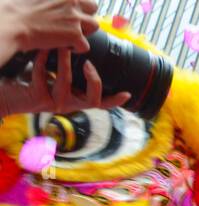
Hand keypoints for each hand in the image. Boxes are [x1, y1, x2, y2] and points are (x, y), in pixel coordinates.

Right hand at [0, 0, 97, 61]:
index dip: (79, 4)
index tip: (73, 9)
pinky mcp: (74, 34)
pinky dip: (77, 48)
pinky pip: (86, 45)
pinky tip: (65, 46)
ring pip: (94, 25)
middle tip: (74, 22)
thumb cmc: (16, 7)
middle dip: (86, 15)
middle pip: (93, 7)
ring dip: (85, 31)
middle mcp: (71, 0)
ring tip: (70, 34)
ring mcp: (75, 17)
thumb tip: (52, 2)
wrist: (11, 22)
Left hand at [0, 48, 129, 117]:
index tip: (127, 93)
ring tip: (62, 46)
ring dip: (64, 62)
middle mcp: (69, 106)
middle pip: (92, 100)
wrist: (10, 96)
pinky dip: (41, 60)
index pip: (101, 104)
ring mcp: (54, 104)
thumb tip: (85, 54)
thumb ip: (71, 75)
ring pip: (65, 83)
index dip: (115, 101)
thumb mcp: (57, 80)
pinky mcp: (37, 99)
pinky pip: (43, 75)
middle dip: (93, 79)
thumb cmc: (34, 84)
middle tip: (88, 62)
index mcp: (76, 102)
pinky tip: (40, 50)